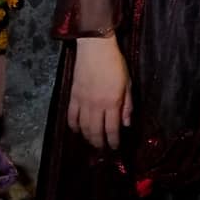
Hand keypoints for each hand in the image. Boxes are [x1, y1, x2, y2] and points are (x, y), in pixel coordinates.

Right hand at [68, 35, 131, 149]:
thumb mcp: (128, 83)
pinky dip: (73, 126)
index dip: (113, 141)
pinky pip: (71, 116)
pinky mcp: (73, 96)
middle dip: (100, 143)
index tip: (115, 148)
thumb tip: (126, 124)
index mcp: (112, 102)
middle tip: (103, 149)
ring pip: (83, 127)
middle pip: (96, 131)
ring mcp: (82, 102)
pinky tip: (77, 131)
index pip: (112, 128)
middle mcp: (96, 105)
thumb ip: (127, 105)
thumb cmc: (115, 64)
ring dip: (87, 137)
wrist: (95, 49)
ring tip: (92, 143)